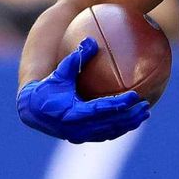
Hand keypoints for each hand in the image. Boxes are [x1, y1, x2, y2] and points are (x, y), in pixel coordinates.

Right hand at [17, 37, 149, 142]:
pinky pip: (106, 135)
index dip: (120, 104)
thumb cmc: (46, 89)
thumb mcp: (60, 73)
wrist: (32, 111)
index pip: (102, 109)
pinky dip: (120, 128)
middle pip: (111, 124)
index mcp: (73, 114)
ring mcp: (81, 136)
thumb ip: (76, 58)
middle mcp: (78, 129)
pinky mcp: (83, 138)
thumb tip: (91, 40)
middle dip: (130, 116)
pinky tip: (132, 119)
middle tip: (146, 105)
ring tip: (144, 113)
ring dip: (129, 124)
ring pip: (111, 132)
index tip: (135, 96)